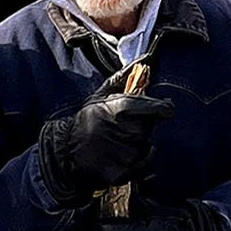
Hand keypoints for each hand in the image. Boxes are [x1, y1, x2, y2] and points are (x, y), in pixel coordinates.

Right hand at [37, 87, 174, 206]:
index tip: (165, 110)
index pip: (155, 107)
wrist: (64, 151)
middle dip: (141, 127)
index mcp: (117, 108)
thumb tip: (145, 58)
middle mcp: (120, 131)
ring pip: (146, 146)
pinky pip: (144, 165)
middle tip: (124, 128)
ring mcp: (120, 153)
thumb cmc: (87, 120)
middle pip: (148, 128)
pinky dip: (141, 162)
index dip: (163, 108)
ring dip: (138, 145)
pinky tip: (125, 157)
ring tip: (117, 143)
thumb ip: (124, 77)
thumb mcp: (101, 95)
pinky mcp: (119, 172)